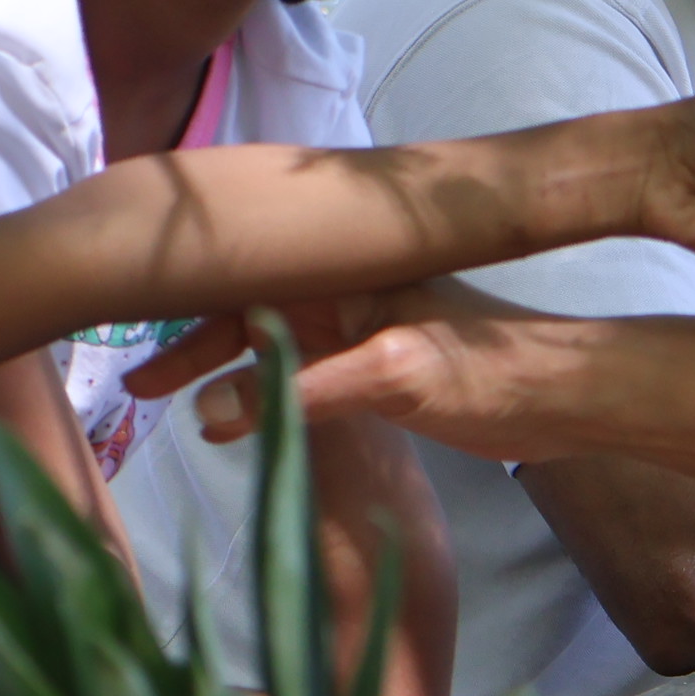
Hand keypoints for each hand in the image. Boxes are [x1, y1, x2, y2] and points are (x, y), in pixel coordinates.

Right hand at [135, 282, 571, 462]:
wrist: (559, 400)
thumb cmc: (487, 370)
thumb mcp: (391, 376)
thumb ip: (302, 392)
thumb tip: (209, 414)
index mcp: (342, 268)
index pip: (245, 271)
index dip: (186, 299)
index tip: (135, 333)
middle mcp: (341, 287)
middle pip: (244, 304)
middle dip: (189, 339)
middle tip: (137, 387)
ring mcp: (353, 326)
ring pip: (265, 340)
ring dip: (217, 370)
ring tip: (168, 408)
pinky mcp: (368, 365)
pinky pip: (292, 371)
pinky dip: (256, 394)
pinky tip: (229, 427)